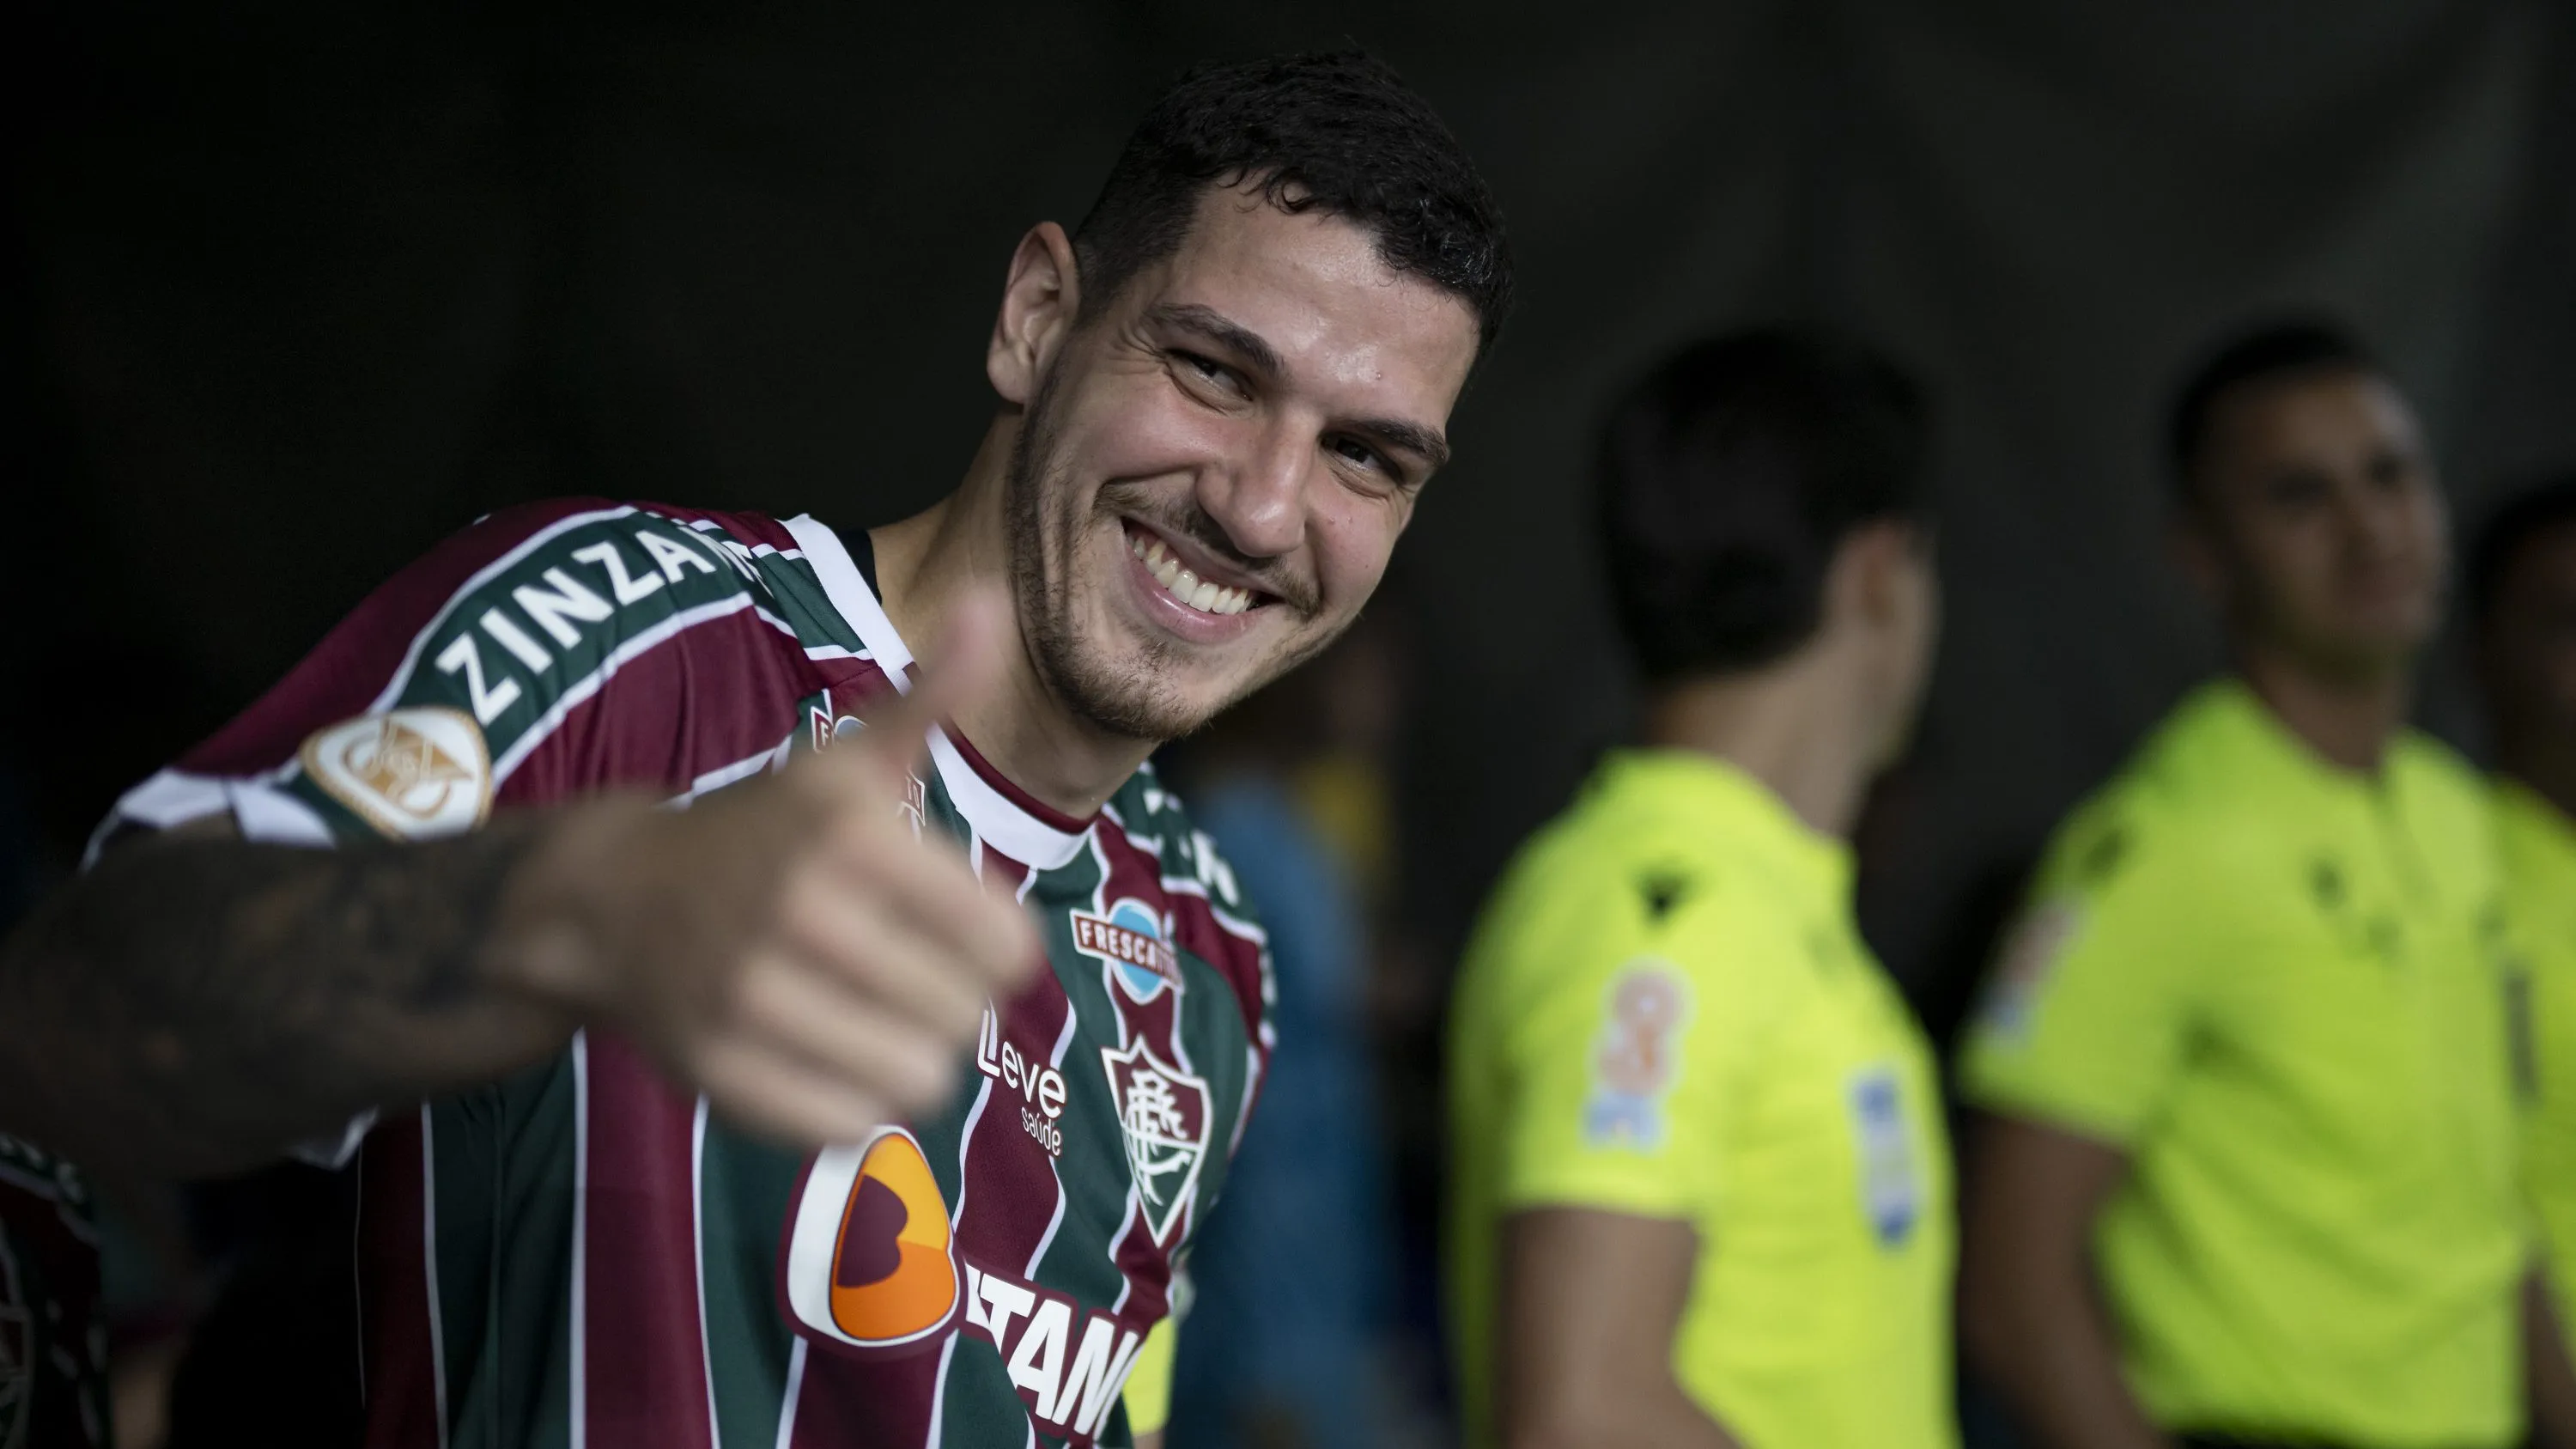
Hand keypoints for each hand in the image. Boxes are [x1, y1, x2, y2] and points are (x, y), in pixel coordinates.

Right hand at [494, 589, 1042, 1146]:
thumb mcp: (846, 763)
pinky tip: (822, 1053)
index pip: (1007, 947)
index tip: (958, 931)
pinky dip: (848, 1100)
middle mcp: (800, 913)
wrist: (610, 900)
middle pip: (964, 1018)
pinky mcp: (720, 1074)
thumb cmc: (761, 833)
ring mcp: (751, 998)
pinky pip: (848, 1124)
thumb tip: (993, 603)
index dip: (996, 948)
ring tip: (866, 1016)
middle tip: (899, 972)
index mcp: (851, 834)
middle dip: (946, 1000)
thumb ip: (931, 699)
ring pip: (917, 1082)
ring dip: (905, 1056)